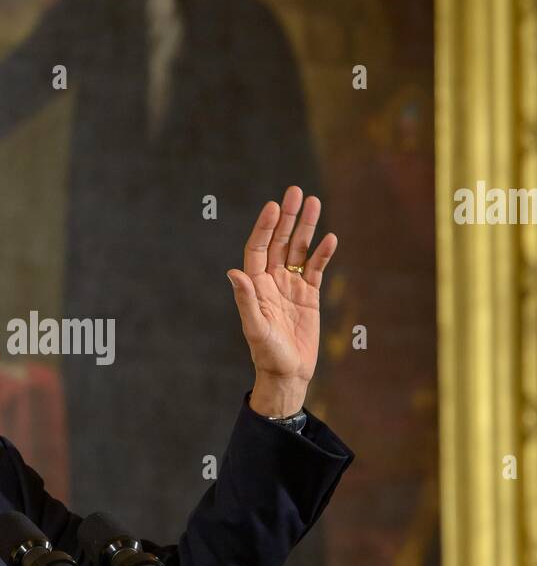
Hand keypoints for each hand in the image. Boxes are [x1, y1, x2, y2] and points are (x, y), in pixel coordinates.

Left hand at [226, 185, 337, 417]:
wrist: (288, 373)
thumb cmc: (267, 354)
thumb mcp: (255, 328)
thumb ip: (246, 300)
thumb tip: (233, 272)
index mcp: (256, 285)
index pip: (258, 248)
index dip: (265, 227)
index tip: (274, 206)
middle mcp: (272, 281)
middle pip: (279, 241)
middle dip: (288, 217)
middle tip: (296, 192)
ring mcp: (291, 286)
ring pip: (299, 250)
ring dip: (307, 228)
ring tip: (315, 202)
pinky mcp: (309, 295)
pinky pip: (316, 268)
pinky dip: (323, 254)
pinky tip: (331, 238)